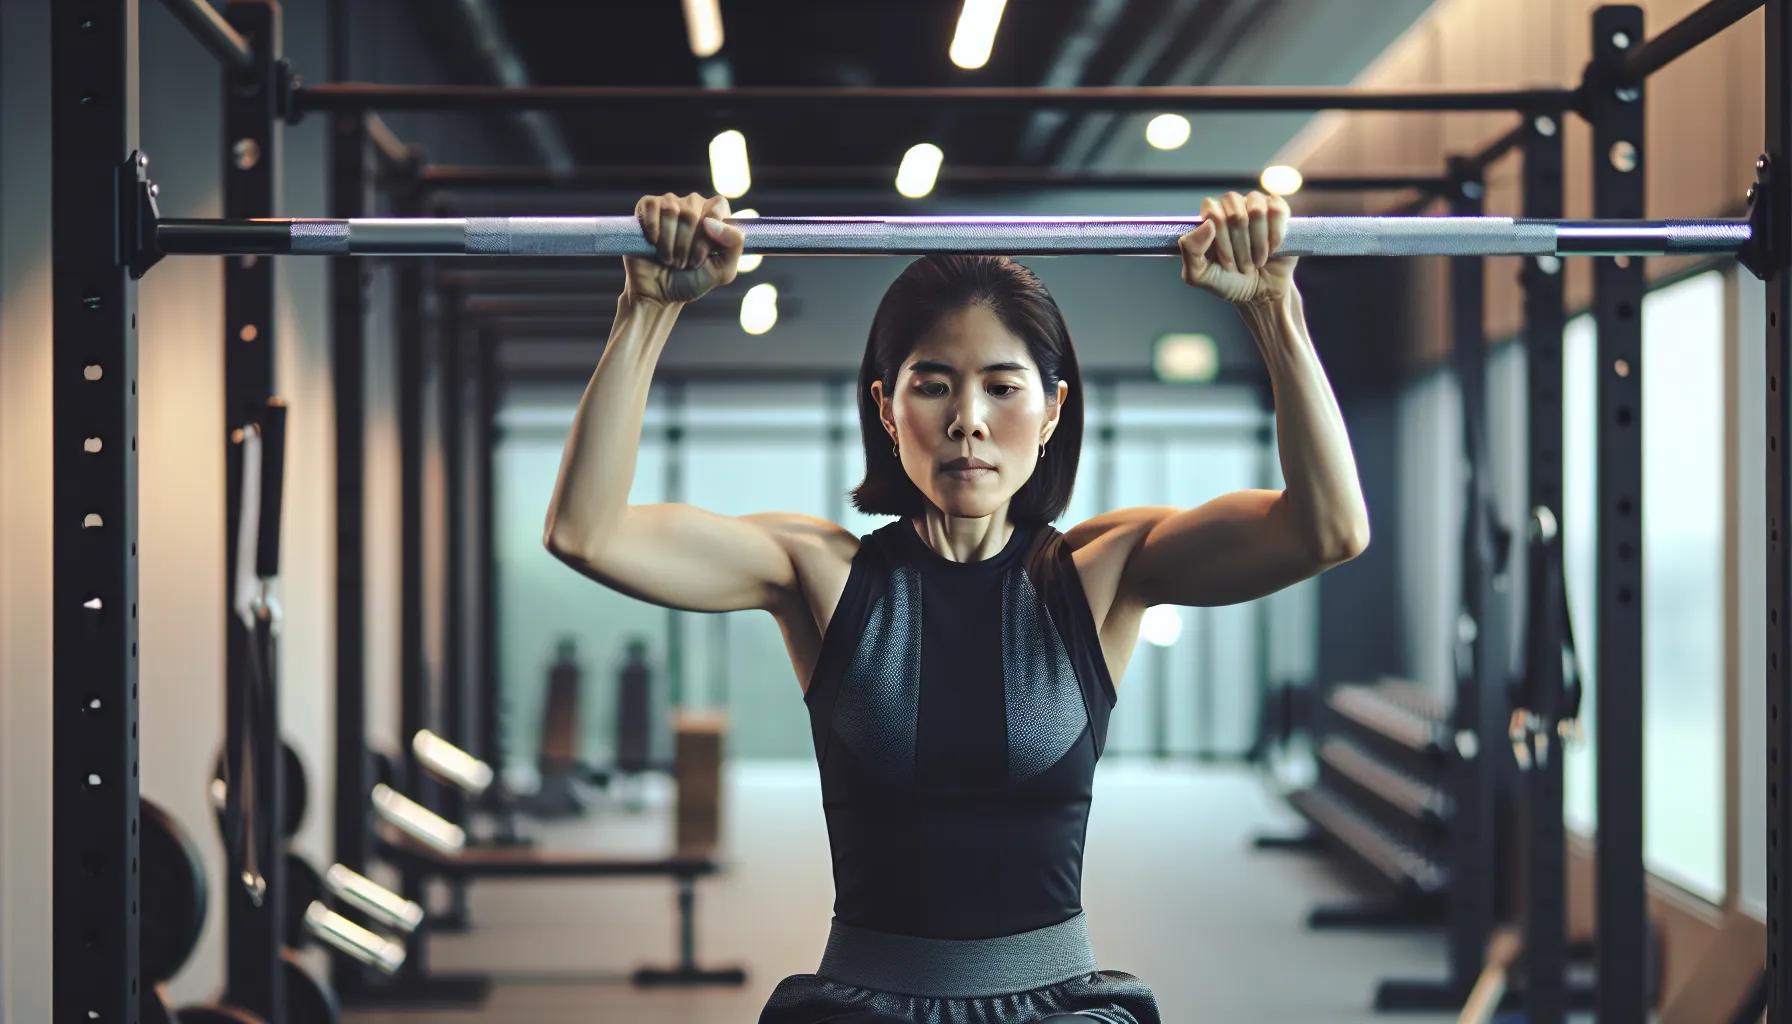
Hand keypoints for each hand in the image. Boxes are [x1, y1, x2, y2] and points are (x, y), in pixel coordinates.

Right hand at [624, 192, 745, 306]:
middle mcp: (694, 204)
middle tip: (682, 263)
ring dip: (669, 243)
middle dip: (686, 245)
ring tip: (669, 258)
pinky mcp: (647, 206)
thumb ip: (734, 246)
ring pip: (671, 211)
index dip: (707, 236)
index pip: (717, 208)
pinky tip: (654, 244)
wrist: (659, 292)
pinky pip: (652, 206)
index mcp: (716, 215)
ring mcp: (670, 203)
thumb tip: (713, 222)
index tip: (700, 257)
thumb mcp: (723, 271)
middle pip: (691, 213)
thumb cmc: (692, 280)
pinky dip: (653, 230)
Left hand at [1178, 191, 1296, 304]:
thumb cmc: (1228, 282)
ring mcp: (1255, 205)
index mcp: (1209, 217)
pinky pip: (1277, 211)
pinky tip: (1272, 249)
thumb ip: (1190, 251)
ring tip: (1257, 260)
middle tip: (1243, 265)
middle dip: (1240, 246)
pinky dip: (1275, 236)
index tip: (1226, 263)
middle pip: (1235, 213)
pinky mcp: (1277, 211)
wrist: (1260, 293)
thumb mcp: (1200, 275)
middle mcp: (1231, 207)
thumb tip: (1207, 224)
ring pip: (1256, 210)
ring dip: (1258, 243)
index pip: (1212, 211)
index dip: (1221, 239)